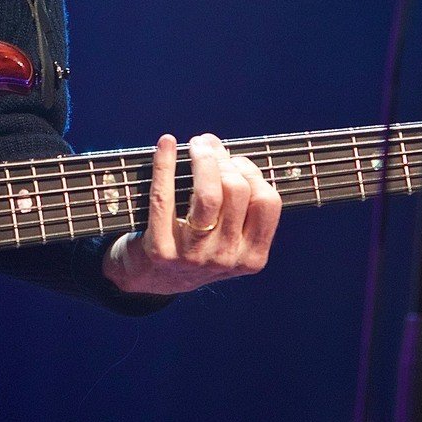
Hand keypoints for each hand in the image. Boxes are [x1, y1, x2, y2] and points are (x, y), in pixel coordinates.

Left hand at [102, 134, 279, 295]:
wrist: (153, 278)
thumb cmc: (198, 246)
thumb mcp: (231, 240)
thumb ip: (242, 208)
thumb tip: (230, 153)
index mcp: (252, 257)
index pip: (267, 202)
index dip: (252, 171)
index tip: (234, 159)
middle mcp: (226, 258)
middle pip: (237, 191)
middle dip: (224, 158)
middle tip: (208, 146)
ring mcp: (194, 256)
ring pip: (208, 194)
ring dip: (203, 159)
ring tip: (195, 145)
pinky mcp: (161, 250)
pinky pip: (164, 197)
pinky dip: (164, 164)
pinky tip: (166, 144)